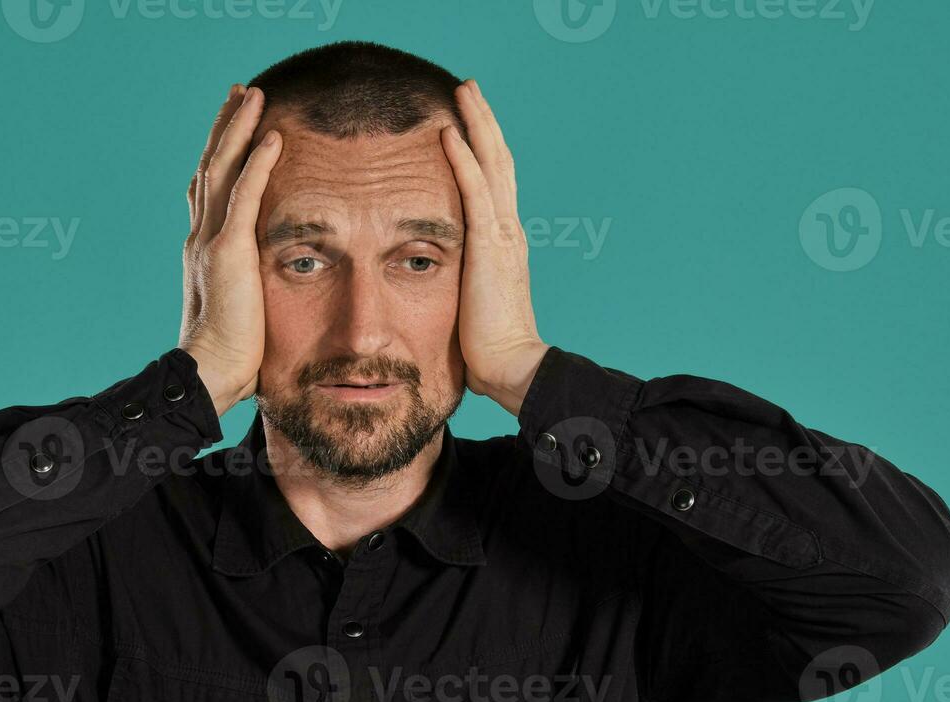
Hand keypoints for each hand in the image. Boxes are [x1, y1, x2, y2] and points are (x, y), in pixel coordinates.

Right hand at [179, 84, 282, 416]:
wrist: (209, 375)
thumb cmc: (231, 359)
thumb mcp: (245, 311)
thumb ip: (252, 290)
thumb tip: (270, 293)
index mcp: (205, 251)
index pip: (211, 191)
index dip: (221, 155)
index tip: (235, 127)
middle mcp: (201, 238)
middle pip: (212, 167)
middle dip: (226, 127)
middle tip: (241, 93)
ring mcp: (211, 241)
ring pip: (223, 169)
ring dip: (238, 128)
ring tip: (253, 94)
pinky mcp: (228, 251)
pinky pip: (244, 195)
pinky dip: (257, 163)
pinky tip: (271, 136)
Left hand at [440, 80, 550, 416]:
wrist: (512, 366)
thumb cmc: (488, 346)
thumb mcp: (472, 300)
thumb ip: (462, 277)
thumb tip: (436, 274)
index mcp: (503, 242)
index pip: (494, 182)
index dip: (482, 148)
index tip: (466, 119)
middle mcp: (508, 230)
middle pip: (498, 161)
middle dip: (483, 121)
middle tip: (468, 87)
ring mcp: (503, 235)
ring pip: (491, 165)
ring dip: (476, 125)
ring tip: (463, 91)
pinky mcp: (490, 247)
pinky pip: (476, 193)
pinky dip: (463, 160)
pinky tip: (450, 134)